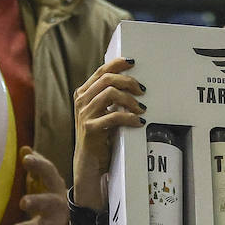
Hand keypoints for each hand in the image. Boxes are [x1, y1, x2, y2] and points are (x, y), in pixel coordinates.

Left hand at [11, 147, 69, 224]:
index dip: (40, 165)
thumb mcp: (41, 177)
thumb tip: (24, 148)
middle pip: (51, 202)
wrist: (63, 213)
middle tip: (23, 202)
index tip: (26, 160)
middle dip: (39, 202)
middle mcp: (59, 203)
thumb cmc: (46, 190)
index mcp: (56, 185)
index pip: (50, 172)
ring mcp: (57, 222)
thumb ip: (34, 165)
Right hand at [71, 57, 145, 209]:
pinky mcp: (90, 128)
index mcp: (84, 93)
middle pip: (107, 79)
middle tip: (143, 91)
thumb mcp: (104, 112)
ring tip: (142, 109)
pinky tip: (139, 122)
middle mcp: (82, 100)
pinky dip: (130, 117)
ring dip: (131, 100)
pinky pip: (114, 116)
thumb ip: (111, 98)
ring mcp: (84, 114)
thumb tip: (133, 84)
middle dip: (129, 82)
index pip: (101, 71)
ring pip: (110, 94)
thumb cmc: (100, 136)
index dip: (118, 64)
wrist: (89, 162)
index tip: (133, 62)